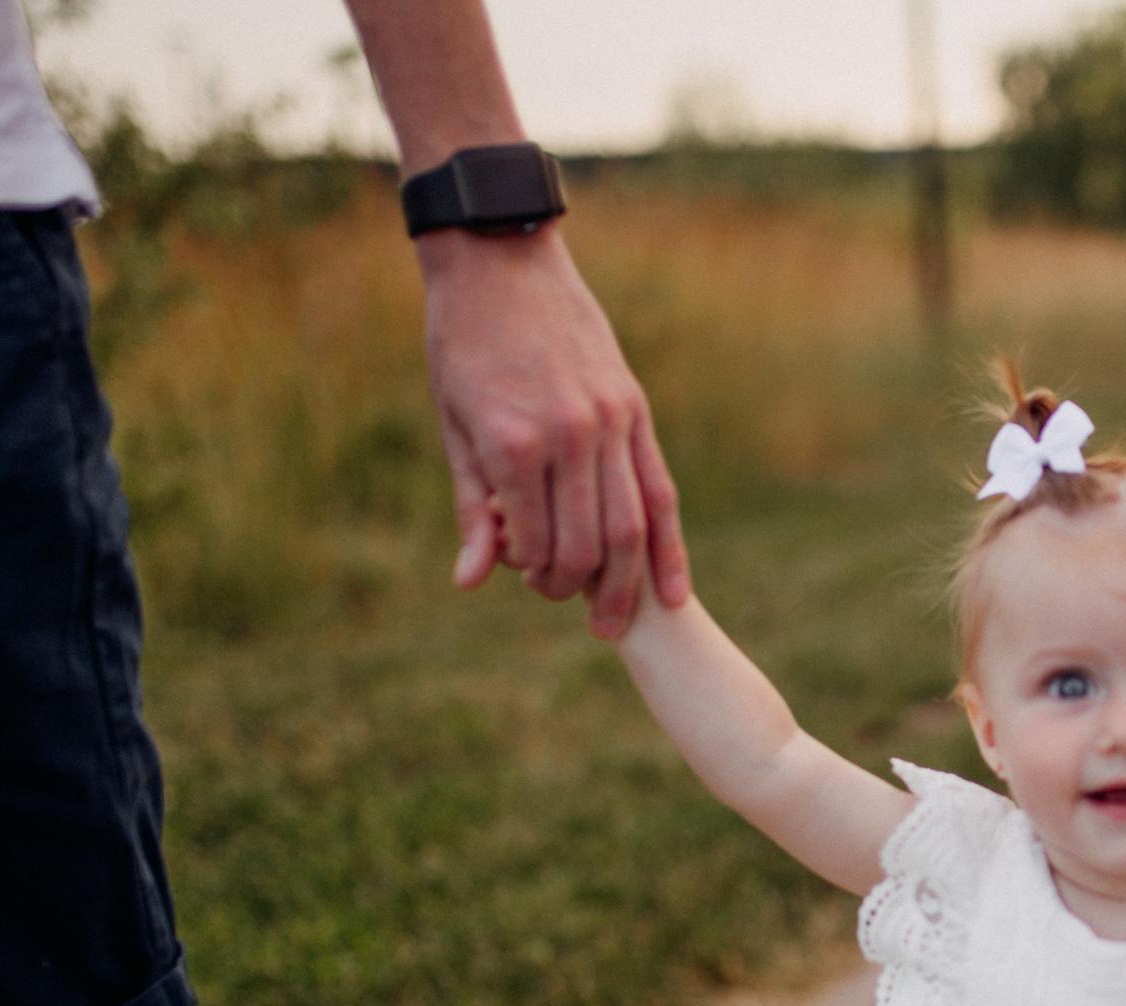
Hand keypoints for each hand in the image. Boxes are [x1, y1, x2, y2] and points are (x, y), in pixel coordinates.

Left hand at [417, 226, 689, 636]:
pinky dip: (668, 545)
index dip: (529, 572)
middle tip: (568, 605)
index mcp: (513, 443)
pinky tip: (673, 589)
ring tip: (619, 622)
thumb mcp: (453, 425)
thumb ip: (471, 508)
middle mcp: (569, 437)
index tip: (522, 577)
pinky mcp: (635, 410)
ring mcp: (610, 423)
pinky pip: (659, 490)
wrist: (501, 263)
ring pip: (631, 526)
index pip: (534, 541)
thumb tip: (473, 582)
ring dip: (627, 585)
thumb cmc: (463, 345)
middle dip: (576, 587)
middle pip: (588, 544)